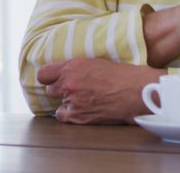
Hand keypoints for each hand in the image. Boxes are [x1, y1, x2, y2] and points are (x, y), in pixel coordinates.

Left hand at [36, 58, 163, 123]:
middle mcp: (68, 84)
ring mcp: (73, 102)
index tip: (52, 79)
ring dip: (66, 103)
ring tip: (80, 101)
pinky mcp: (80, 117)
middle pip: (50, 90)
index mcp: (71, 67)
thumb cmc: (120, 74)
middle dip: (60, 90)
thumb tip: (63, 72)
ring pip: (57, 104)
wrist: (136, 91)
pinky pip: (63, 116)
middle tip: (73, 90)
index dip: (47, 77)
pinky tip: (80, 111)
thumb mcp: (93, 62)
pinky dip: (69, 115)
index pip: (43, 74)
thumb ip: (75, 68)